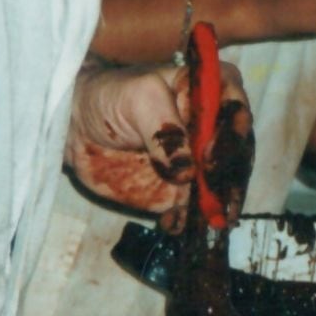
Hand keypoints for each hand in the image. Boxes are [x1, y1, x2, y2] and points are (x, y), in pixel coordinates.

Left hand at [65, 59, 252, 231]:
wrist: (77, 126)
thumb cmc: (110, 96)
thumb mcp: (137, 99)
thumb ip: (163, 130)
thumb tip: (187, 173)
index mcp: (208, 92)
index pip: (236, 109)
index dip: (232, 134)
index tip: (211, 157)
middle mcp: (213, 129)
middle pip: (238, 154)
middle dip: (232, 178)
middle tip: (218, 198)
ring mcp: (199, 163)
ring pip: (222, 186)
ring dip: (219, 206)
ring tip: (210, 221)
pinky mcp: (180, 191)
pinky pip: (192, 210)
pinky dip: (188, 222)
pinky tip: (173, 224)